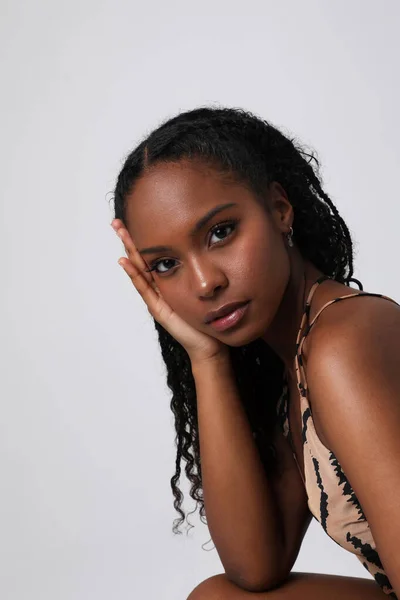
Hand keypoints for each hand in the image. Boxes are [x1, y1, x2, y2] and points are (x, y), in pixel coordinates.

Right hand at [111, 220, 229, 364]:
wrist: (209, 345)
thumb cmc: (209, 318)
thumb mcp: (205, 289)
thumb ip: (203, 273)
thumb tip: (210, 248)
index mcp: (169, 281)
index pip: (153, 255)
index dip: (144, 238)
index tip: (135, 218)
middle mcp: (160, 288)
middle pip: (140, 259)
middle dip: (129, 239)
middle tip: (117, 221)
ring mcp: (157, 298)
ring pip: (138, 269)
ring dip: (128, 250)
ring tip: (118, 233)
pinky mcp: (159, 309)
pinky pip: (144, 288)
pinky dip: (134, 274)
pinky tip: (125, 261)